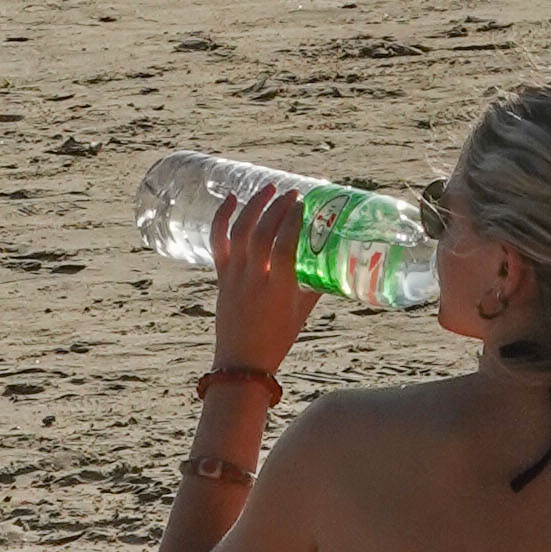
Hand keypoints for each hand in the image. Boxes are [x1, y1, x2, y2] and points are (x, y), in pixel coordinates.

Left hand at [207, 181, 307, 387]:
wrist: (242, 363)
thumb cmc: (277, 339)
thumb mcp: (302, 312)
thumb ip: (315, 285)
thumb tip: (332, 261)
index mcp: (278, 288)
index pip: (285, 245)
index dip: (294, 220)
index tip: (304, 203)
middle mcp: (254, 278)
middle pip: (263, 233)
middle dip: (278, 207)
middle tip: (293, 193)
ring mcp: (234, 276)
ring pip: (240, 232)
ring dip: (254, 206)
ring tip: (269, 188)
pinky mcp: (222, 277)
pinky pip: (218, 242)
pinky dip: (222, 218)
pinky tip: (232, 199)